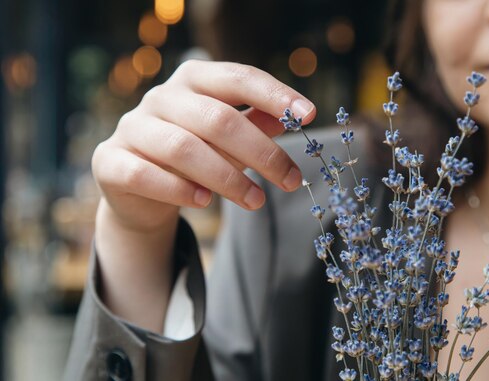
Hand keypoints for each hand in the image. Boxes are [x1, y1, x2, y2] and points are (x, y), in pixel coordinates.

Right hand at [92, 60, 315, 231]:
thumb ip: (255, 124)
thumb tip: (292, 118)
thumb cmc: (194, 154)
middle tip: (291, 180)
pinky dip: (179, 190)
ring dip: (228, 179)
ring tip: (257, 201)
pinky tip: (206, 203)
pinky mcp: (111, 161)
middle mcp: (160, 97)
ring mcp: (132, 127)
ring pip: (184, 149)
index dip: (275, 94)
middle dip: (261, 152)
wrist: (138, 188)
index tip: (309, 116)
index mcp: (193, 80)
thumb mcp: (228, 137)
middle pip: (217, 119)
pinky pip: (145, 174)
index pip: (238, 78)